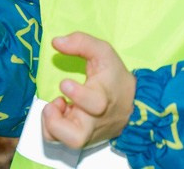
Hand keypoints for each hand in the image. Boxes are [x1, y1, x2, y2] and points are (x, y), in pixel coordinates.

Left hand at [41, 32, 135, 148]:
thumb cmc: (114, 77)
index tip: (65, 83)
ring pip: (65, 142)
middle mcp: (94, 121)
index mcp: (103, 97)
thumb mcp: (102, 53)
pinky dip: (53, 127)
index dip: (77, 94)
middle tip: (56, 103)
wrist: (132, 105)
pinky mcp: (81, 138)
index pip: (94, 104)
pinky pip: (60, 140)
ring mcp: (87, 133)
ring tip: (56, 107)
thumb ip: (81, 42)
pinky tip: (60, 111)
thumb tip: (56, 42)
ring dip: (52, 125)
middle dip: (57, 122)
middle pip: (76, 137)